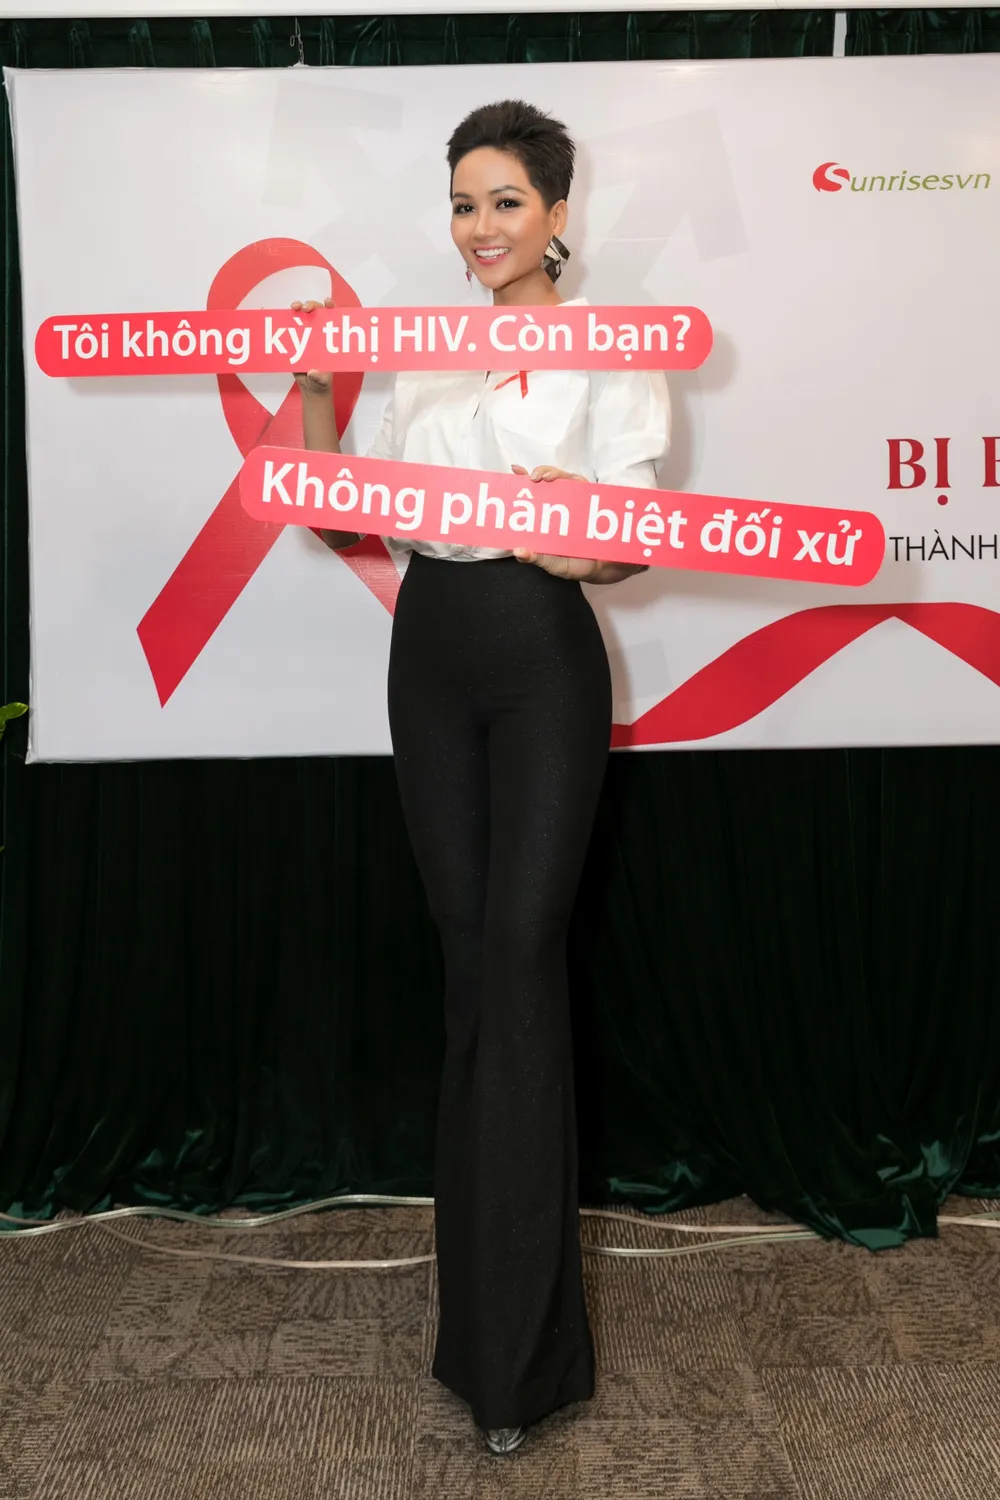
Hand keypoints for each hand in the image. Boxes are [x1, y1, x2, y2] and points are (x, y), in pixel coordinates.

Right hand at [290, 298, 333, 394]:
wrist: (310, 386)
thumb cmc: (321, 381)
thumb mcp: (322, 381)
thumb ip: (319, 377)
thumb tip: (312, 372)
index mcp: (329, 339)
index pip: (333, 318)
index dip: (331, 307)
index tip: (327, 302)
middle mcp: (318, 332)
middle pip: (316, 312)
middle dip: (311, 305)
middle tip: (306, 309)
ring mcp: (306, 334)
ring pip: (302, 315)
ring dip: (298, 307)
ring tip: (294, 307)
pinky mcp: (294, 338)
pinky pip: (288, 325)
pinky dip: (282, 317)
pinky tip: (276, 313)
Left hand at [510, 463, 598, 578]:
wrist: (604, 568)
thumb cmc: (575, 564)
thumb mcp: (552, 564)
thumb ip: (537, 558)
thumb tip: (518, 552)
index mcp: (545, 519)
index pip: (530, 497)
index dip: (521, 482)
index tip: (515, 471)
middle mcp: (559, 507)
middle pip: (547, 481)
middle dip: (539, 473)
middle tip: (533, 478)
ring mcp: (575, 502)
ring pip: (564, 479)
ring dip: (555, 474)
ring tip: (547, 478)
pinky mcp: (591, 501)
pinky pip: (584, 486)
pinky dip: (576, 481)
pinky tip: (572, 482)